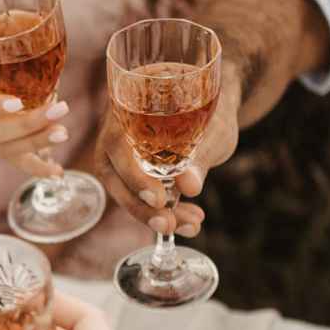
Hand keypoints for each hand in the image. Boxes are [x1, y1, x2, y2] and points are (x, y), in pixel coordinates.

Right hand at [0, 62, 68, 177]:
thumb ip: (9, 60)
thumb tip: (52, 57)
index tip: (17, 103)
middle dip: (29, 123)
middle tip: (59, 110)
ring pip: (7, 148)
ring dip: (37, 141)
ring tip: (63, 133)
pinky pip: (16, 162)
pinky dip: (38, 169)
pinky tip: (57, 172)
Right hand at [95, 62, 240, 236]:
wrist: (213, 104)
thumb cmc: (213, 105)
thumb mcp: (213, 124)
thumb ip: (200, 153)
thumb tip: (189, 187)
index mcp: (127, 105)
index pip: (117, 143)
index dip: (133, 175)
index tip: (158, 199)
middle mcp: (117, 132)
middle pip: (115, 175)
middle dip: (140, 206)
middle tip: (167, 225)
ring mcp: (124, 155)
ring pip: (127, 191)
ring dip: (155, 214)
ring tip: (191, 225)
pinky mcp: (139, 174)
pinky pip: (144, 197)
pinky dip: (167, 212)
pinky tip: (190, 222)